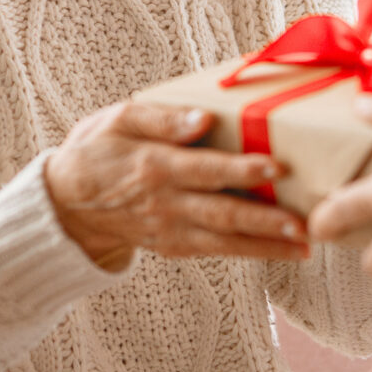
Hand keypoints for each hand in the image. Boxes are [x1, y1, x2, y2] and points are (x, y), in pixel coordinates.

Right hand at [44, 101, 308, 270]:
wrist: (67, 202)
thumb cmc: (100, 149)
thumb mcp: (120, 119)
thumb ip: (162, 118)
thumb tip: (203, 118)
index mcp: (155, 167)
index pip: (204, 170)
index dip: (239, 171)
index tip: (275, 167)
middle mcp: (166, 203)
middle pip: (222, 214)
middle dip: (265, 221)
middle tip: (303, 224)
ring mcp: (170, 230)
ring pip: (224, 242)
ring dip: (266, 247)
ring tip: (304, 247)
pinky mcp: (174, 246)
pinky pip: (215, 252)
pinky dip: (248, 253)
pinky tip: (279, 251)